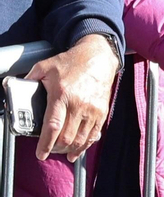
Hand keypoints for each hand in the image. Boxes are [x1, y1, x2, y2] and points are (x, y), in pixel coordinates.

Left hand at [24, 35, 118, 160]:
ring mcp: (92, 109)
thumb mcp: (46, 66)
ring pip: (80, 139)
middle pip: (66, 137)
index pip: (52, 126)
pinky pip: (94, 134)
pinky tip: (77, 151)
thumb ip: (30, 78)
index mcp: (62, 94)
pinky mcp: (102, 110)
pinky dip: (85, 146)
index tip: (40, 154)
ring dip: (69, 149)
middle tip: (49, 150)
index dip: (45, 144)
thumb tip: (14, 87)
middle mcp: (79, 104)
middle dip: (56, 148)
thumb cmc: (72, 62)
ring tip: (62, 150)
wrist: (98, 56)